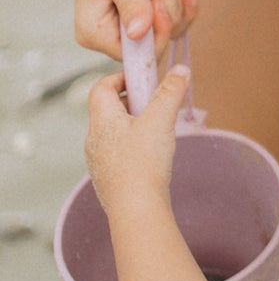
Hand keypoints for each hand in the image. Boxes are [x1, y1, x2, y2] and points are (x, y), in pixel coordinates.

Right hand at [67, 0, 195, 59]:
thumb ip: (132, 3)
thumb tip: (140, 35)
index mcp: (93, 31)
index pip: (135, 55)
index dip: (156, 33)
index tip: (157, 1)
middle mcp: (109, 30)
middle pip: (157, 38)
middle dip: (163, 3)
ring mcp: (128, 17)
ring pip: (169, 22)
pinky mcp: (143, 3)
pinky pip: (173, 11)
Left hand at [85, 63, 190, 216]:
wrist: (135, 211)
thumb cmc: (143, 164)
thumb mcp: (161, 119)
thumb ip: (171, 91)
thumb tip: (180, 69)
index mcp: (102, 120)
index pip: (101, 87)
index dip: (119, 78)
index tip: (141, 80)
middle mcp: (94, 140)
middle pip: (108, 110)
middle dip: (132, 102)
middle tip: (155, 105)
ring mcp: (99, 162)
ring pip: (114, 133)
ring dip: (133, 126)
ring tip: (156, 133)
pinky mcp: (107, 180)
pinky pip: (117, 155)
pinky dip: (133, 149)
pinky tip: (151, 158)